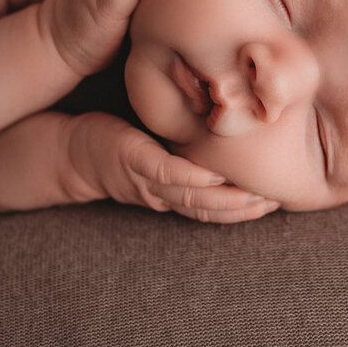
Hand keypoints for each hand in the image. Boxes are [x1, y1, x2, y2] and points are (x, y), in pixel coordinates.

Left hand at [67, 112, 279, 223]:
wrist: (70, 150)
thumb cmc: (119, 146)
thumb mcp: (159, 151)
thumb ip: (189, 151)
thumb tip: (226, 137)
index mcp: (171, 194)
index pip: (214, 208)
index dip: (244, 210)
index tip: (276, 201)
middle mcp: (162, 195)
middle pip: (208, 210)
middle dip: (244, 210)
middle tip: (277, 201)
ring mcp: (147, 180)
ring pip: (192, 198)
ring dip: (226, 202)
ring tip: (256, 196)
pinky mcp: (133, 159)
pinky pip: (165, 172)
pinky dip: (190, 177)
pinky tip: (213, 177)